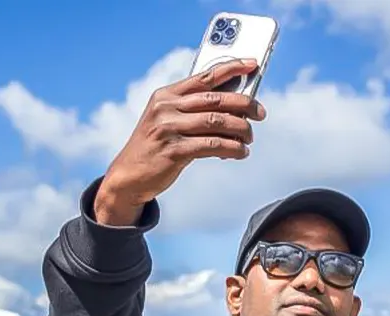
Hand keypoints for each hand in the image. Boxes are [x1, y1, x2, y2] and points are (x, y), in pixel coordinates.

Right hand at [95, 58, 265, 225]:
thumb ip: (193, 110)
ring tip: (249, 138)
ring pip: (218, 122)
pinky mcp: (174, 151)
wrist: (128, 176)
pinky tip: (240, 152)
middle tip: (260, 113)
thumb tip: (235, 105)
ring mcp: (169, 129)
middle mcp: (166, 108)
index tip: (251, 66)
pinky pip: (213, 145)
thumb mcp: (167, 120)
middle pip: (216, 99)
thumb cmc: (155, 146)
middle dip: (245, 104)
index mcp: (166, 95)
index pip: (204, 76)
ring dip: (241, 130)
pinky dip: (232, 149)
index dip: (231, 68)